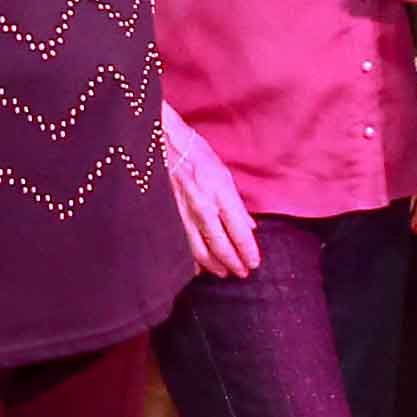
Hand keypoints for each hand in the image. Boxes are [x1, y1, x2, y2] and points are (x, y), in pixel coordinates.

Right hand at [156, 106, 260, 281]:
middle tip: (243, 272)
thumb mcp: (223, 174)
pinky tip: (198, 268)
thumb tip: (249, 225)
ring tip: (224, 272)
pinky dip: (191, 260)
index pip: (239, 232)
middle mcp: (203, 207)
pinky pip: (182, 245)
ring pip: (200, 250)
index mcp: (220, 194)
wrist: (162, 143)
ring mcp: (183, 215)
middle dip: (234, 262)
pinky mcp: (169, 218)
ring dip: (214, 265)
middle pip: (221, 245)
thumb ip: (236, 204)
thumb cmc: (195, 154)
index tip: (254, 262)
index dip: (248, 251)